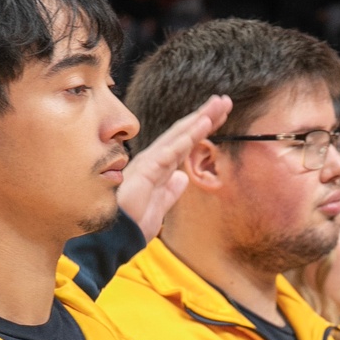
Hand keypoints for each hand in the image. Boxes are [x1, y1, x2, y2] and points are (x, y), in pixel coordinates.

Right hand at [117, 94, 231, 242]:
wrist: (114, 238)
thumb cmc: (132, 223)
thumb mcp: (159, 208)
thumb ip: (171, 192)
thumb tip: (183, 177)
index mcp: (159, 169)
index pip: (184, 144)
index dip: (202, 129)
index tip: (221, 116)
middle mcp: (154, 160)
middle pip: (183, 134)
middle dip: (205, 116)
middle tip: (225, 101)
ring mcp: (150, 163)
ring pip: (179, 137)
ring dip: (199, 120)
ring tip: (218, 105)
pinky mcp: (146, 171)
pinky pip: (170, 151)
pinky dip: (186, 138)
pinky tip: (202, 126)